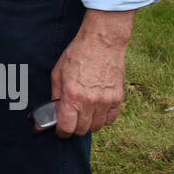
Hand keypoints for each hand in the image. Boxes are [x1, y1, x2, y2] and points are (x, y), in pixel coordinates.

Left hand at [50, 9, 134, 137]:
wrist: (102, 42)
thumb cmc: (78, 54)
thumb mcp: (58, 73)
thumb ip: (56, 95)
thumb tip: (55, 110)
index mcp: (73, 95)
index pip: (68, 127)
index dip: (62, 132)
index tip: (61, 130)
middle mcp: (90, 101)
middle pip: (82, 130)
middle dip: (74, 128)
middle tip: (71, 120)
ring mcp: (106, 100)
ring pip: (97, 126)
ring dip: (89, 124)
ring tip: (84, 113)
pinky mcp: (118, 97)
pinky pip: (111, 119)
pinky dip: (103, 118)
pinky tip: (97, 109)